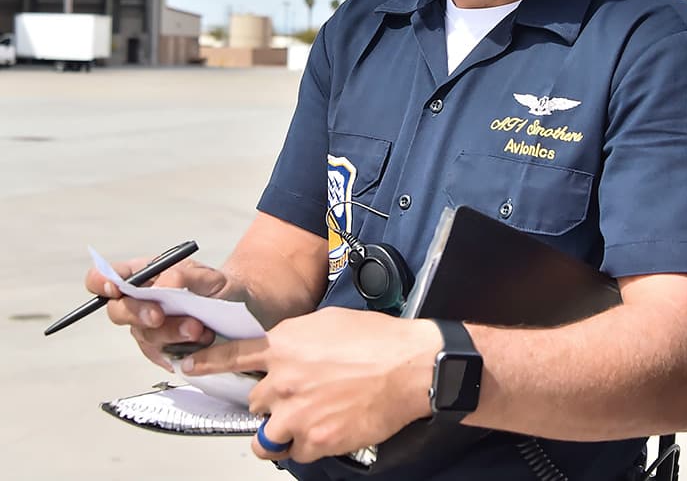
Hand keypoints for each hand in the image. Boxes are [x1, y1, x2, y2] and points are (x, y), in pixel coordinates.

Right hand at [84, 257, 228, 369]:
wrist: (236, 308)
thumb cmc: (214, 287)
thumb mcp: (205, 274)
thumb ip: (181, 276)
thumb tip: (160, 286)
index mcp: (142, 276)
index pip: (104, 278)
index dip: (101, 282)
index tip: (115, 287)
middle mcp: (139, 303)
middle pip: (117, 311)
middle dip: (137, 313)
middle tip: (158, 316)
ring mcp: (147, 329)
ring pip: (144, 335)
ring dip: (169, 332)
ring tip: (197, 328)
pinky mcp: (160, 350)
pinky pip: (160, 354)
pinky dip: (180, 348)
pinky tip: (199, 342)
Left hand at [181, 307, 442, 463]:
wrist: (410, 367)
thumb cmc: (378, 339)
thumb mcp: (329, 323)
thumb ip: (297, 339)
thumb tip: (284, 351)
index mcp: (284, 346)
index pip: (232, 356)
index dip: (207, 363)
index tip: (187, 366)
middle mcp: (282, 381)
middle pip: (254, 401)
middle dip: (273, 401)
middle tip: (300, 397)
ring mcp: (296, 415)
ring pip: (264, 438)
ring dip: (279, 433)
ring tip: (302, 425)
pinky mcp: (315, 441)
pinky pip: (297, 453)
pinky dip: (310, 446)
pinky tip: (331, 429)